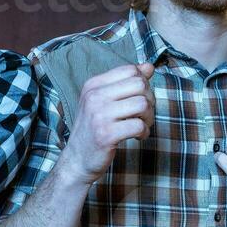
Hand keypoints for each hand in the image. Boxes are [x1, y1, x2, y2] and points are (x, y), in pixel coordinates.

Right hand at [57, 63, 155, 183]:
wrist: (77, 159)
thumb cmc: (94, 129)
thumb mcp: (105, 101)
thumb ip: (126, 82)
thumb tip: (149, 66)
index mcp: (93, 85)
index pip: (130, 70)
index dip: (143, 84)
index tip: (138, 99)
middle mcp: (94, 97)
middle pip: (140, 84)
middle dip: (149, 100)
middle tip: (143, 115)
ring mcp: (99, 116)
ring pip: (142, 104)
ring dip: (149, 117)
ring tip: (142, 126)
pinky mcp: (106, 135)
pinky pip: (139, 125)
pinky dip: (144, 132)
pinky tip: (138, 137)